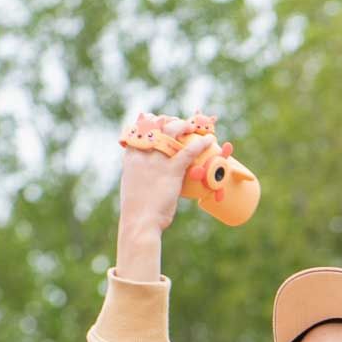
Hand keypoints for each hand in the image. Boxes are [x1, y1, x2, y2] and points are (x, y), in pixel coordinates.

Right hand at [118, 112, 214, 233]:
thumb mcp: (132, 187)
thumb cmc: (137, 211)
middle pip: (156, 126)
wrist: (139, 222)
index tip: (155, 119)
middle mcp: (143, 154)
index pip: (138, 131)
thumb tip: (143, 176)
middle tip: (178, 124)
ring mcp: (157, 161)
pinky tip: (209, 140)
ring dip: (184, 125)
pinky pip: (188, 152)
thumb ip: (137, 175)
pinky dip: (200, 144)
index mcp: (131, 158)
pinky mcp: (171, 171)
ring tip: (193, 126)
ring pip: (172, 132)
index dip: (148, 122)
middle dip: (168, 120)